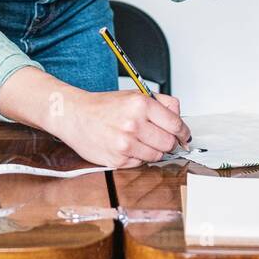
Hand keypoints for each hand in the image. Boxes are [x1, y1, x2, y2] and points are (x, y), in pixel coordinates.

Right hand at [59, 89, 191, 168]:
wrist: (75, 116)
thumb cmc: (103, 106)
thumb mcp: (134, 95)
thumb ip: (161, 103)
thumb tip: (180, 117)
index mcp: (140, 104)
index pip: (175, 124)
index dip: (183, 132)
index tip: (183, 136)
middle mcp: (134, 124)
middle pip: (169, 143)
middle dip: (168, 142)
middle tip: (158, 137)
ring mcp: (125, 144)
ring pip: (156, 156)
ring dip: (152, 150)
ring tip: (138, 140)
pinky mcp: (118, 160)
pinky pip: (140, 163)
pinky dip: (138, 157)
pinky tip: (127, 146)